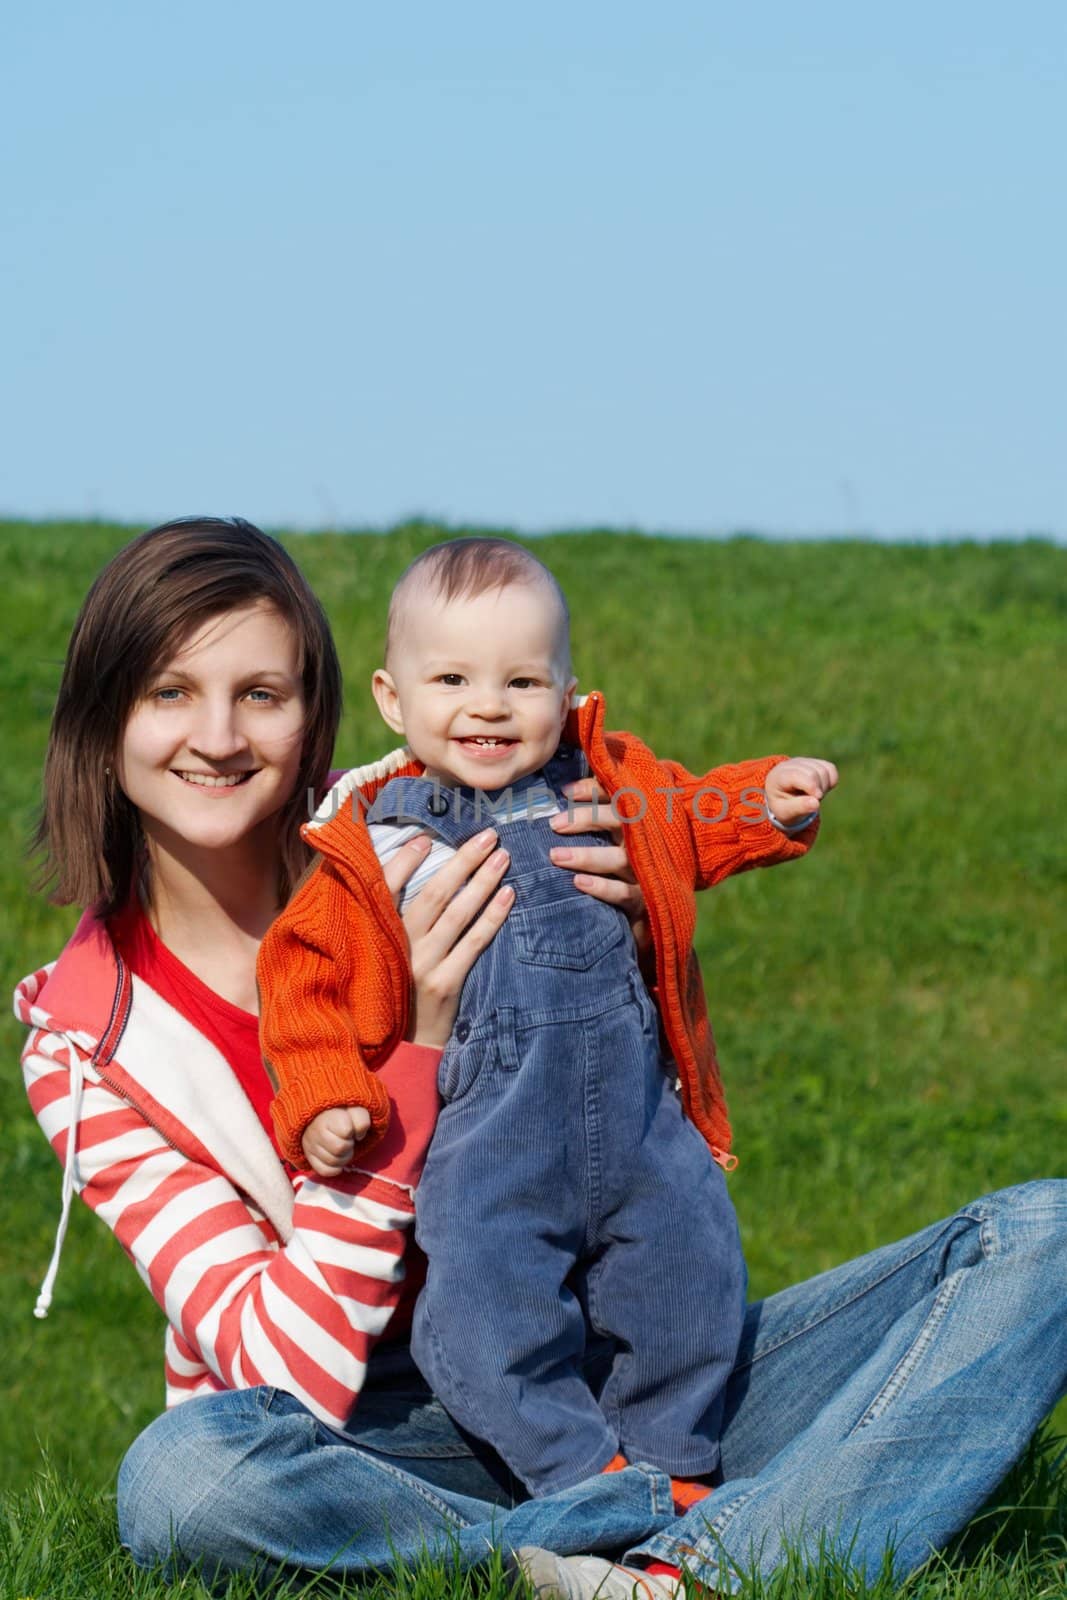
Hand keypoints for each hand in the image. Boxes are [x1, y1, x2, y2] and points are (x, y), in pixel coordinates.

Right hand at [302, 1105, 371, 1176]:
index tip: (351, 1128)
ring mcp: (310, 1145)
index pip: (346, 1131)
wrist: (323, 1117)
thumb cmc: (344, 1115)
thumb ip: (362, 1121)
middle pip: (340, 1148)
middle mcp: (316, 1131)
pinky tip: (337, 1157)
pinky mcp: (309, 1157)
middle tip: (347, 1139)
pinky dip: (335, 1168)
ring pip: (333, 1162)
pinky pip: (325, 1171)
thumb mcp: (357, 1111)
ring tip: (342, 1147)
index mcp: (328, 1116)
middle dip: (349, 1145)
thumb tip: (359, 1136)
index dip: (354, 1131)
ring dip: (344, 1157)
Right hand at [381, 828, 513, 1048]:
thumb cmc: (391, 989)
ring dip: (483, 881)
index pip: (386, 887)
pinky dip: (492, 917)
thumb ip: (385, 919)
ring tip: (504, 856)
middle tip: (489, 836)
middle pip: (434, 893)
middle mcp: (398, 945)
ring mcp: (423, 965)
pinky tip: (509, 895)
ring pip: (458, 914)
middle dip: (463, 860)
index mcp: (375, 933)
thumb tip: (404, 872)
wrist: (402, 1046)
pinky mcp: (446, 983)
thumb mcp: (377, 953)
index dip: (406, 860)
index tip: (427, 837)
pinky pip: (474, 943)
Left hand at [548, 777, 650, 956]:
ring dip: (587, 856)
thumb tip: (565, 790)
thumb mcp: (620, 831)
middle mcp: (646, 840)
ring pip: (619, 858)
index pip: (619, 795)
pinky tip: (578, 882)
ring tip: (555, 856)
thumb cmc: (632, 859)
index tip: (565, 792)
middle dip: (587, 818)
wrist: (666, 904)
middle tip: (554, 824)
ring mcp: (647, 870)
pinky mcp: (646, 899)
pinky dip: (602, 888)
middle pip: (621, 821)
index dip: (593, 790)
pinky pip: (624, 893)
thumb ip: (598, 807)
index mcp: (641, 819)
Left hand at [764, 757, 838, 825]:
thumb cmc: (783, 805)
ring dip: (824, 787)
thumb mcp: (786, 811)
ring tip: (813, 796)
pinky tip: (820, 789)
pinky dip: (830, 781)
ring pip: (824, 770)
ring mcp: (804, 761)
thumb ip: (799, 807)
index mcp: (779, 776)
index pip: (798, 775)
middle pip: (814, 773)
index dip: (812, 786)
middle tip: (811, 802)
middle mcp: (791, 764)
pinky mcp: (815, 762)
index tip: (817, 799)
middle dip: (818, 790)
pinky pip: (830, 769)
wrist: (783, 796)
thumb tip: (816, 803)